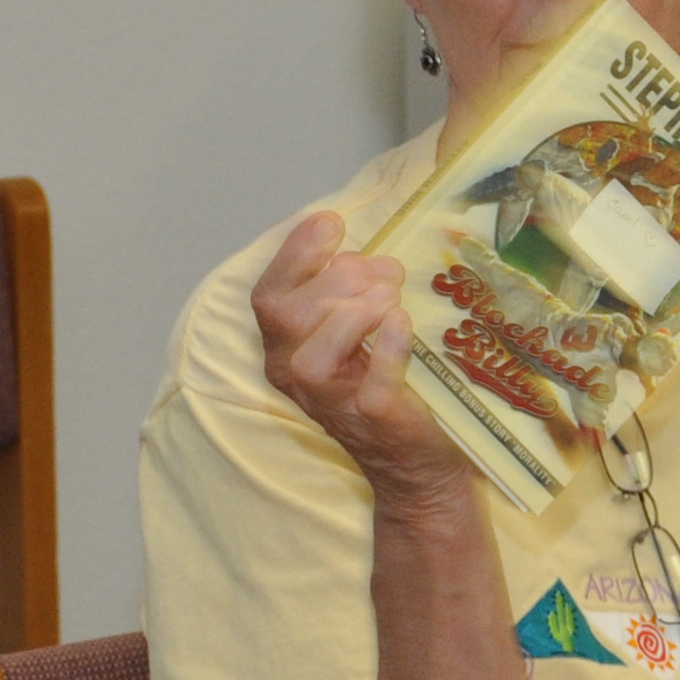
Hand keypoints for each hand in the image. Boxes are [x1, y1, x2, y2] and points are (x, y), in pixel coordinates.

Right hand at [252, 210, 472, 499]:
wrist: (412, 456)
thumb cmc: (380, 380)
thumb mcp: (351, 329)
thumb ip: (343, 291)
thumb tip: (360, 253)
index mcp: (283, 348)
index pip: (268, 296)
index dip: (295, 254)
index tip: (332, 224)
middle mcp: (292, 375)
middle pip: (289, 314)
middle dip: (339, 278)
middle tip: (386, 272)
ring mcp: (328, 400)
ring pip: (317, 348)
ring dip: (359, 307)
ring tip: (393, 297)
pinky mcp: (371, 417)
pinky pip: (373, 378)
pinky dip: (389, 344)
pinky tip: (402, 323)